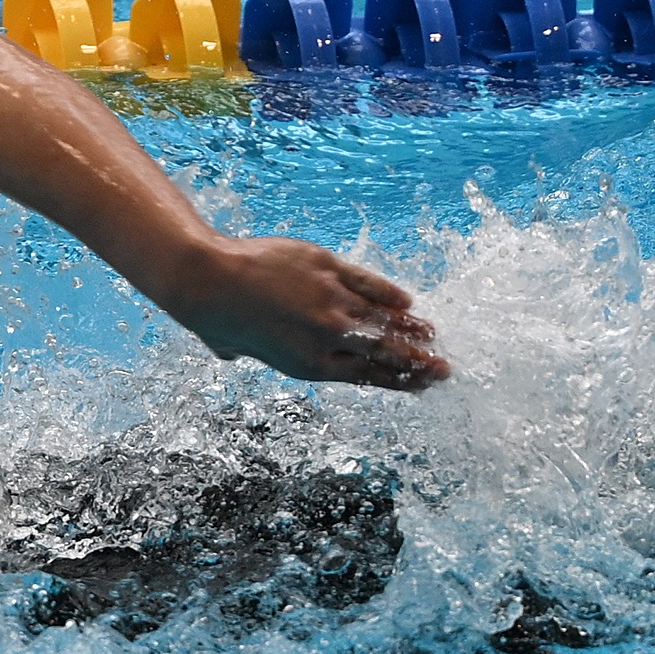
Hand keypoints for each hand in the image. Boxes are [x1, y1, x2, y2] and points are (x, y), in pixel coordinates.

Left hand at [168, 237, 449, 391]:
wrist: (210, 281)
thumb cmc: (217, 318)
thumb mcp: (240, 349)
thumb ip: (253, 352)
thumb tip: (233, 354)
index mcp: (310, 365)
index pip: (369, 376)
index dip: (400, 382)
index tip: (423, 385)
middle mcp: (328, 336)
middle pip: (386, 352)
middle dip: (420, 362)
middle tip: (445, 368)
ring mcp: (331, 301)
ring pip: (384, 318)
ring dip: (411, 328)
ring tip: (432, 335)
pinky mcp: (328, 268)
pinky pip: (368, 283)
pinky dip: (389, 293)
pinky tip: (406, 301)